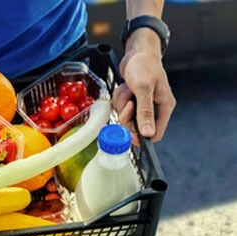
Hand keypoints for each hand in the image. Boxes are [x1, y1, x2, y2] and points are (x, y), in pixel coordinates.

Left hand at [113, 29, 175, 144]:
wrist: (136, 51)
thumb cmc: (144, 65)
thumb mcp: (144, 88)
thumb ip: (145, 111)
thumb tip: (147, 133)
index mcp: (164, 106)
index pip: (156, 133)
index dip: (141, 135)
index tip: (129, 130)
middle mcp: (154, 108)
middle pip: (137, 127)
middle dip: (127, 115)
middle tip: (127, 103)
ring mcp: (143, 105)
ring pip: (127, 117)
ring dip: (122, 104)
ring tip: (128, 89)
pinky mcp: (132, 100)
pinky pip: (121, 108)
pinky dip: (119, 98)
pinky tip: (125, 87)